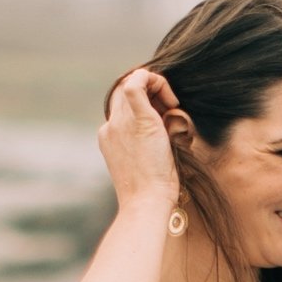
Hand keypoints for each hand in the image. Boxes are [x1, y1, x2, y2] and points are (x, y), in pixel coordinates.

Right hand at [97, 67, 183, 214]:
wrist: (147, 203)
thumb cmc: (152, 192)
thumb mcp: (145, 163)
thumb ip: (149, 142)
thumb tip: (171, 125)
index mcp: (109, 136)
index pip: (122, 105)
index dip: (145, 103)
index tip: (164, 117)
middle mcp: (111, 126)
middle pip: (124, 91)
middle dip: (149, 92)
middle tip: (170, 110)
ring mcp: (120, 122)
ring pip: (131, 83)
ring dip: (156, 87)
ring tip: (172, 107)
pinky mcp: (138, 120)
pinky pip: (136, 83)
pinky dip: (153, 79)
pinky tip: (172, 100)